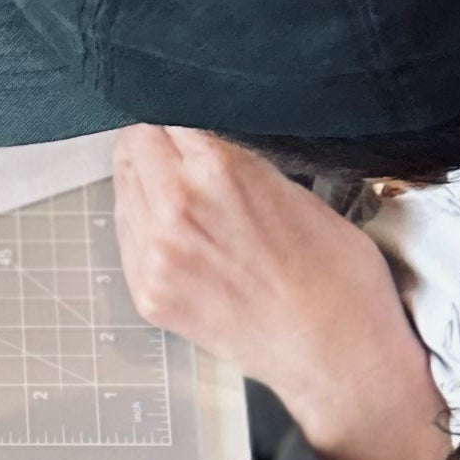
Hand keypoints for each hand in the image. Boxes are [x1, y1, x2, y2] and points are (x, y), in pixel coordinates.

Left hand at [111, 126, 434, 448]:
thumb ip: (233, 158)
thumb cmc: (335, 274)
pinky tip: (176, 232)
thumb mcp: (292, 186)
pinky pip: (125, 237)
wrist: (336, 352)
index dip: (176, 108)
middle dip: (153, 140)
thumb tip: (198, 137)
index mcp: (218, 169)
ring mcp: (154, 256)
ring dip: (143, 179)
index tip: (183, 113)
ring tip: (181, 193)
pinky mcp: (148, 294)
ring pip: (122, 189)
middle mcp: (176, 208)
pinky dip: (141, 224)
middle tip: (175, 147)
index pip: (165, 110)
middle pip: (133, 144)